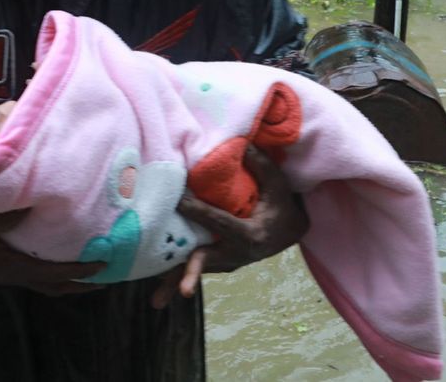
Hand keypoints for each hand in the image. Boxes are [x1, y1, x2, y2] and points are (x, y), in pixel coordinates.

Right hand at [0, 209, 105, 295]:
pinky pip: (37, 280)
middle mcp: (19, 276)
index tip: (103, 264)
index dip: (81, 271)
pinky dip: (53, 277)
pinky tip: (56, 267)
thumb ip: (4, 217)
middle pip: (58, 287)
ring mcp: (12, 277)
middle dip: (82, 285)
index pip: (57, 273)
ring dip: (69, 284)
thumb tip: (32, 204)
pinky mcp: (5, 273)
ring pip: (48, 286)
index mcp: (17, 268)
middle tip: (106, 279)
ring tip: (88, 277)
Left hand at [150, 145, 308, 307]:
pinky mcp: (216, 262)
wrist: (289, 232)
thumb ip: (262, 166)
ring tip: (156, 302)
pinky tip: (156, 291)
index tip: (178, 200)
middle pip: (207, 260)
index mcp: (251, 235)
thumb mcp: (280, 186)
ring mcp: (225, 261)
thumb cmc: (282, 205)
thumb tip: (242, 143)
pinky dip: (175, 276)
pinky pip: (193, 267)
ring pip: (196, 269)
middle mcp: (236, 254)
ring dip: (175, 283)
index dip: (198, 211)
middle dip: (192, 274)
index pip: (219, 222)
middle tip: (183, 290)